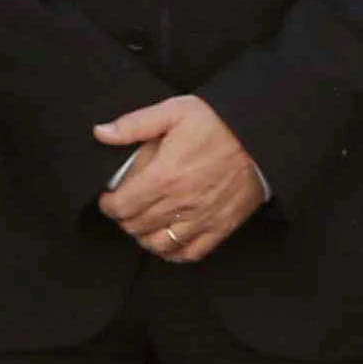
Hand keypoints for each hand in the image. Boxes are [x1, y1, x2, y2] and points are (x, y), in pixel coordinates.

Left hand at [95, 95, 262, 261]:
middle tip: (125, 209)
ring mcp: (202, 218)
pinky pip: (191, 252)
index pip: (122, 206)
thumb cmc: (218, 122)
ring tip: (143, 225)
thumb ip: (134, 124)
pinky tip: (168, 242)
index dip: (109, 205)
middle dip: (124, 220)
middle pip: (137, 227)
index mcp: (165, 175)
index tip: (109, 199)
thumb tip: (101, 133)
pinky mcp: (221, 226)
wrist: (261, 135)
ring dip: (145, 238)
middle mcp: (181, 203)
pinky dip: (174, 252)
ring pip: (160, 244)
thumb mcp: (174, 111)